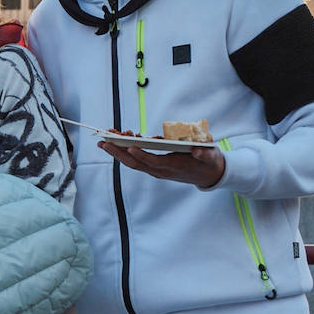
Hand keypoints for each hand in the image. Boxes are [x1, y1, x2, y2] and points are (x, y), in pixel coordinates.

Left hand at [98, 142, 224, 188]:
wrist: (208, 174)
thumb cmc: (208, 162)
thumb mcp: (210, 157)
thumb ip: (205, 154)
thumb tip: (198, 151)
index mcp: (172, 167)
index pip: (152, 162)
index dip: (141, 155)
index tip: (130, 146)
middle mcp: (160, 170)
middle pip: (135, 162)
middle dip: (118, 153)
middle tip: (103, 142)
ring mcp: (155, 169)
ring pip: (132, 161)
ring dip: (118, 151)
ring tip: (105, 139)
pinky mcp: (154, 166)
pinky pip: (137, 159)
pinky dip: (127, 150)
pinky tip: (121, 138)